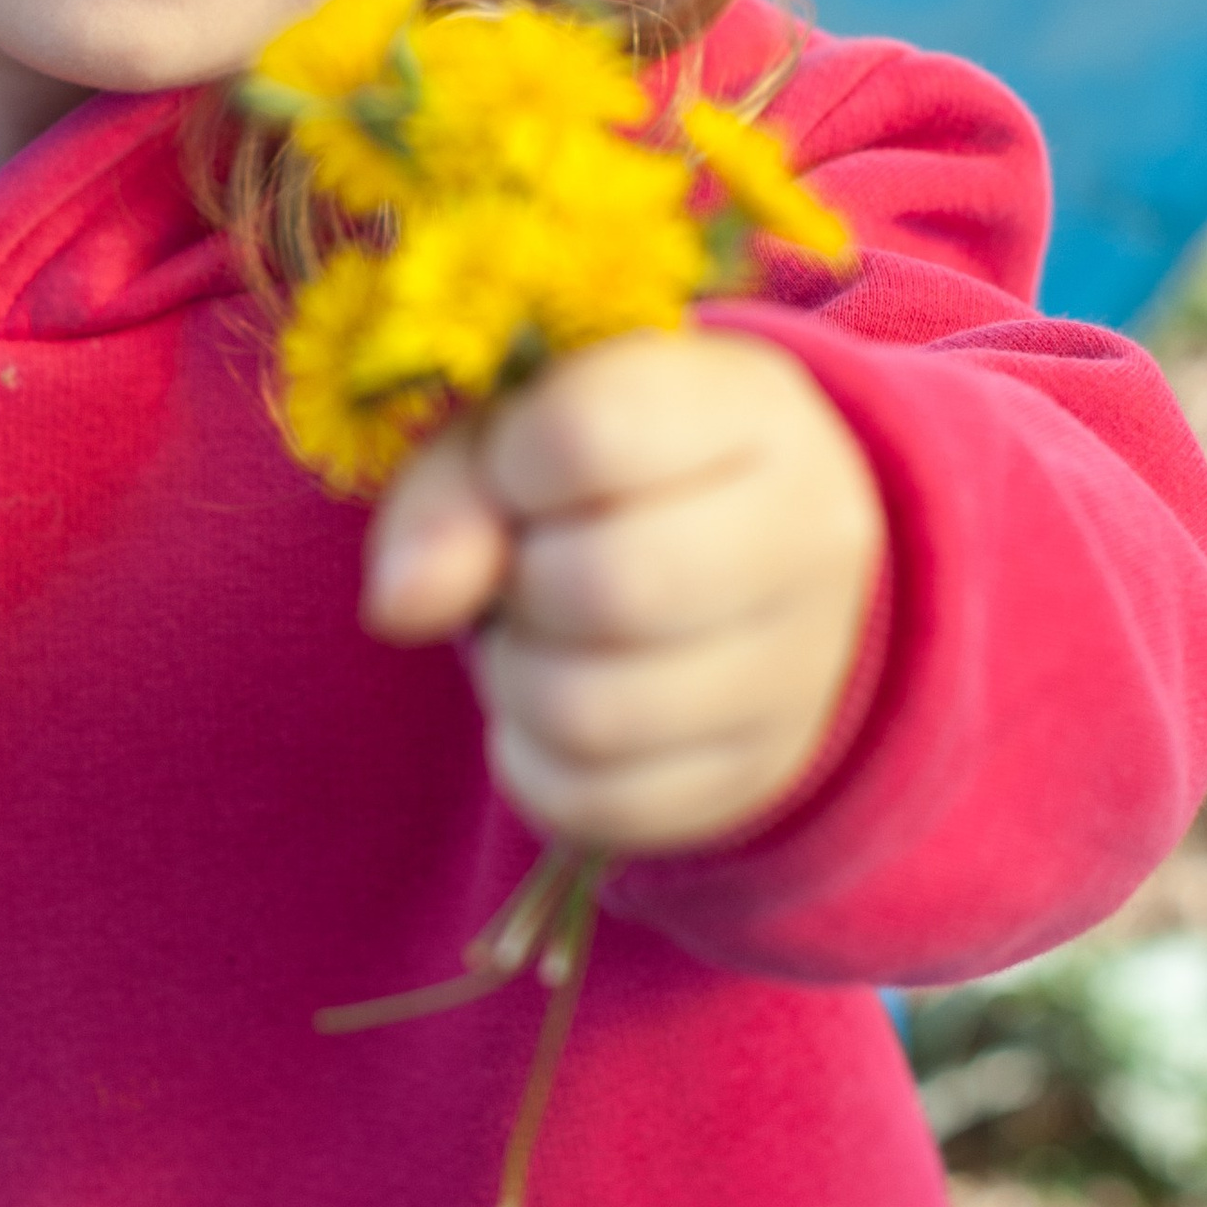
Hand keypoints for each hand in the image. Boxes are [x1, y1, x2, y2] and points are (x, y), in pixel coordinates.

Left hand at [362, 328, 883, 850]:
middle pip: (606, 585)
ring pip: (591, 712)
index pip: (589, 433)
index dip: (512, 466)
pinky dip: (533, 758)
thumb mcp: (520, 433)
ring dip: (516, 679)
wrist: (749, 562)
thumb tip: (399, 606)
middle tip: (528, 568)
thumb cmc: (611, 474)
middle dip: (519, 584)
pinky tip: (555, 705)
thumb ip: (448, 494)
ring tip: (539, 638)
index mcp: (750, 406)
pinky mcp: (756, 775)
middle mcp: (807, 533)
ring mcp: (798, 669)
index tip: (523, 472)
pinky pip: (593, 800)